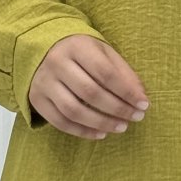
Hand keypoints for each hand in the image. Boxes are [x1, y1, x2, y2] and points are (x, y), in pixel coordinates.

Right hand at [29, 34, 149, 138]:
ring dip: (101, 123)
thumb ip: (123, 73)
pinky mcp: (37, 99)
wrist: (43, 50)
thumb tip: (141, 98)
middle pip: (90, 92)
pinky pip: (60, 122)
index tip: (143, 104)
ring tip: (121, 127)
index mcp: (77, 46)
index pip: (105, 72)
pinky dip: (82, 132)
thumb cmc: (82, 53)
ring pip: (74, 110)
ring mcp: (44, 82)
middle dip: (117, 109)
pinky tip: (101, 134)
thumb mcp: (104, 53)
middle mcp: (57, 63)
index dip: (126, 91)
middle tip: (135, 118)